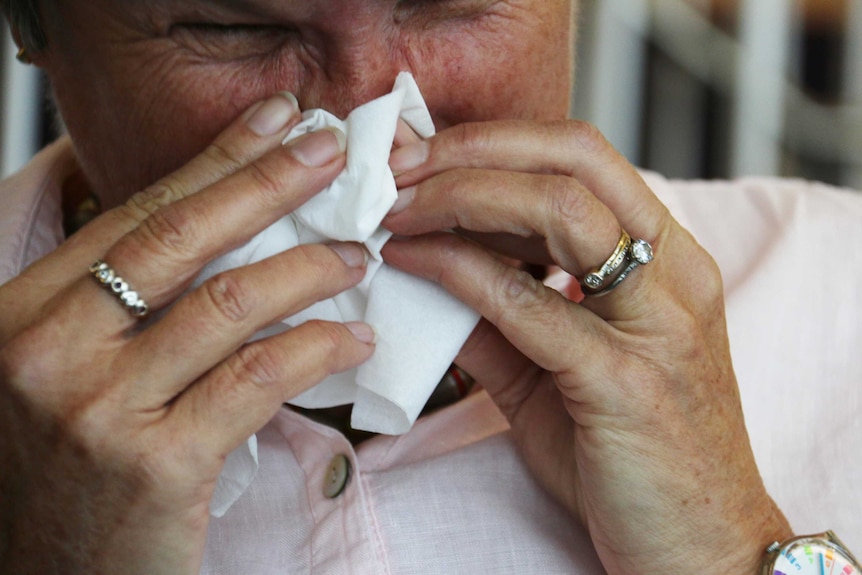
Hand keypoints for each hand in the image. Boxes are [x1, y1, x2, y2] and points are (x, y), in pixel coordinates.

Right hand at [0, 95, 374, 573]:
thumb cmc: (74, 473)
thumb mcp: (75, 373)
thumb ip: (129, 308)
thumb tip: (226, 232)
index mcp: (24, 313)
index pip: (137, 214)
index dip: (215, 162)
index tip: (273, 122)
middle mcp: (47, 349)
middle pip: (180, 239)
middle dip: (267, 183)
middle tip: (330, 151)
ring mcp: (97, 406)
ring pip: (228, 303)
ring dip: (308, 269)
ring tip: (357, 257)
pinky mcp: (155, 463)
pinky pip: (258, 377)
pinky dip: (317, 349)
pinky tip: (353, 340)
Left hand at [383, 120, 793, 573]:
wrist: (697, 548)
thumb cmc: (632, 456)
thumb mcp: (556, 374)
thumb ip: (498, 319)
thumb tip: (425, 271)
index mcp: (667, 261)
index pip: (582, 157)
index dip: (495, 139)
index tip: (423, 153)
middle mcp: (674, 276)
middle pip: (573, 160)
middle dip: (473, 148)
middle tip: (400, 165)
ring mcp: (658, 325)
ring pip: (560, 212)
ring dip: (460, 197)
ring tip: (395, 210)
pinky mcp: (626, 382)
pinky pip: (531, 304)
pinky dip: (460, 271)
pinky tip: (412, 265)